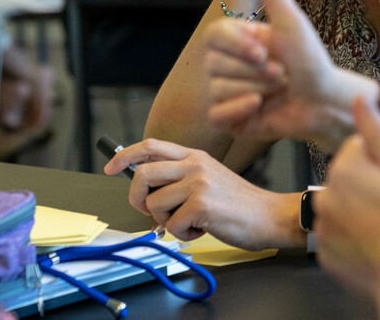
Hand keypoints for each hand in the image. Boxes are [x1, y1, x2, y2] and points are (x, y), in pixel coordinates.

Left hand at [104, 137, 296, 250]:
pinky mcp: (201, 204)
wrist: (269, 215)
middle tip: (149, 212)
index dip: (125, 156)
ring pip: (153, 204)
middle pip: (142, 174)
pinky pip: (171, 225)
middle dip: (137, 199)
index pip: (150, 145)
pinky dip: (183, 234)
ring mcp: (198, 183)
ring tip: (190, 221)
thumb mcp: (209, 177)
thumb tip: (147, 188)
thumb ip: (180, 177)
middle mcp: (194, 164)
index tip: (110, 168)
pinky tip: (203, 228)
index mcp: (194, 155)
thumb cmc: (238, 203)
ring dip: (166, 221)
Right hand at [206, 0, 346, 147]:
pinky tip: (261, 108)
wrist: (325, 100)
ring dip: (256, 90)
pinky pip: (217, 115)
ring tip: (279, 90)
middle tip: (282, 74)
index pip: (213, 36)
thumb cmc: (311, 60)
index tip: (262, 52)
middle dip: (256, 72)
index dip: (235, 45)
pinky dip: (240, 111)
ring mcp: (226, 92)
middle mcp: (227, 64)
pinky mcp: (230, 118)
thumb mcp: (293, 23)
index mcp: (238, 39)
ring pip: (218, 89)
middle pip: (215, 65)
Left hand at [315, 97, 379, 319]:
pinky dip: (350, 238)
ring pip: (340, 205)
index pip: (356, 149)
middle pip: (345, 177)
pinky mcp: (323, 252)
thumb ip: (375, 131)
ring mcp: (322, 227)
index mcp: (343, 169)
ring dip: (356, 211)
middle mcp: (324, 195)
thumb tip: (360, 97)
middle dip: (365, 186)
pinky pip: (336, 235)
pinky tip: (371, 244)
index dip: (379, 163)